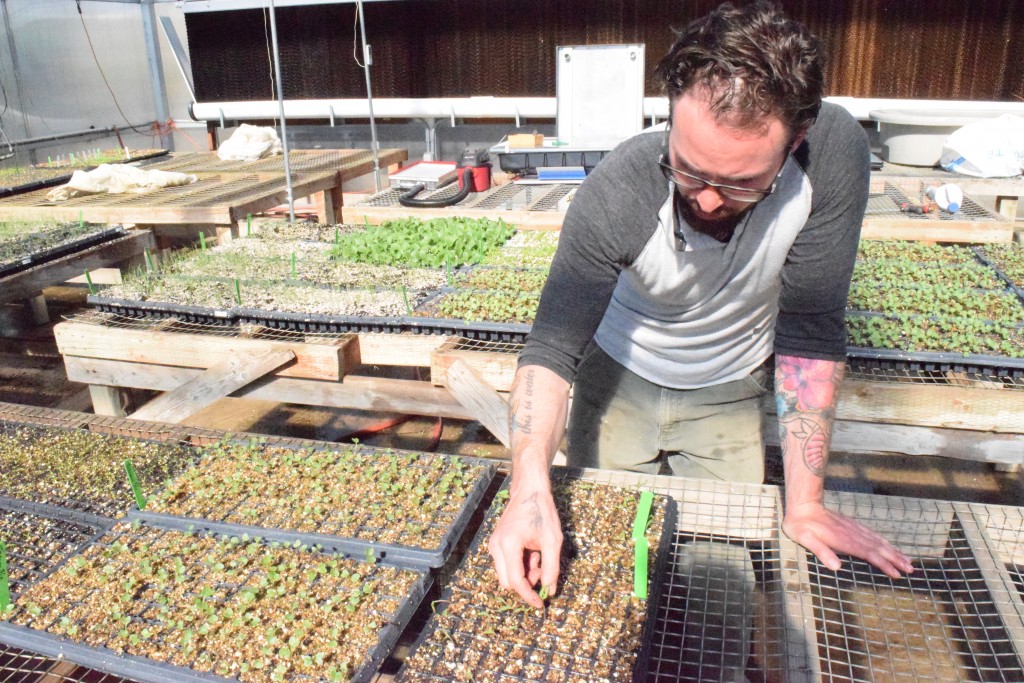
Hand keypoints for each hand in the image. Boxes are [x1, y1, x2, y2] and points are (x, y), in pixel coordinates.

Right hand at [487, 487, 563, 608]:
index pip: (515, 581)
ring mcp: (494, 545)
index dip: (528, 596)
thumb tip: (549, 590)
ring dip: (524, 574)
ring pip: (506, 575)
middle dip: (526, 584)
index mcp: (509, 545)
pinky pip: (506, 565)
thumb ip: (551, 568)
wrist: (529, 491)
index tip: (540, 604)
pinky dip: (519, 566)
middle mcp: (496, 547)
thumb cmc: (542, 512)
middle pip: (507, 582)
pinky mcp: (496, 544)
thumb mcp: (553, 541)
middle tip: (542, 571)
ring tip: (538, 558)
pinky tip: (532, 553)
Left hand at [783, 501, 914, 578]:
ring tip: (907, 560)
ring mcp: (853, 529)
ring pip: (878, 541)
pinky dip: (883, 541)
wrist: (802, 505)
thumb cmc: (801, 526)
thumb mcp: (805, 540)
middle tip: (911, 569)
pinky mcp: (851, 525)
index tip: (897, 574)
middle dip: (895, 559)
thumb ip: (821, 552)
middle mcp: (852, 534)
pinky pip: (871, 534)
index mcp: (844, 540)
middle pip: (879, 548)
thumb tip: (836, 567)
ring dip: (893, 551)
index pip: (869, 554)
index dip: (884, 564)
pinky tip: (888, 545)